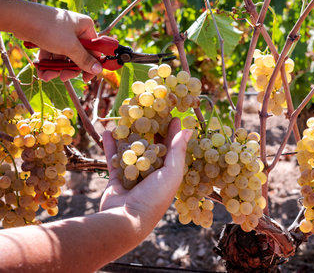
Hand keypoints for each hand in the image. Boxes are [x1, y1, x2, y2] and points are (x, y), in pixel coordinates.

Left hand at [32, 8, 102, 82]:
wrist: (19, 18)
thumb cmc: (49, 28)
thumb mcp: (69, 47)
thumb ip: (84, 60)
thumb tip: (99, 70)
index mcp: (85, 27)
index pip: (94, 50)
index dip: (91, 66)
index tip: (86, 79)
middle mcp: (76, 30)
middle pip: (78, 56)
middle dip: (68, 69)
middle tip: (62, 77)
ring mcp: (62, 34)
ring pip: (64, 57)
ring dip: (56, 69)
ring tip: (46, 76)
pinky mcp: (50, 38)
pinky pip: (53, 54)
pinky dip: (48, 64)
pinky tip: (41, 71)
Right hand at [100, 118, 191, 235]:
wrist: (127, 219)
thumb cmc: (155, 197)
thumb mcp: (172, 172)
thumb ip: (178, 151)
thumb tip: (189, 129)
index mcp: (169, 172)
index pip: (172, 147)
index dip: (173, 132)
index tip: (172, 115)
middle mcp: (152, 173)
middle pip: (151, 146)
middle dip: (150, 129)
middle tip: (147, 110)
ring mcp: (134, 175)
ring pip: (131, 149)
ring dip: (128, 134)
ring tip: (126, 117)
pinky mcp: (117, 178)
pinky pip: (113, 158)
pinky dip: (111, 145)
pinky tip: (107, 131)